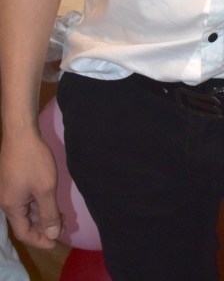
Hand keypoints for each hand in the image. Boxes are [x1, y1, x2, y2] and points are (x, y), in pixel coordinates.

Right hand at [0, 130, 62, 248]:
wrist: (20, 132)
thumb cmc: (33, 160)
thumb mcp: (45, 188)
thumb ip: (49, 213)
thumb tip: (53, 234)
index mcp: (11, 207)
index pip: (24, 233)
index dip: (40, 241)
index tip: (57, 243)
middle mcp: (7, 201)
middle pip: (25, 222)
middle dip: (44, 227)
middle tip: (64, 227)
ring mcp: (9, 190)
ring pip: (26, 210)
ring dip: (42, 215)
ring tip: (62, 216)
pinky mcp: (12, 180)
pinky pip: (25, 199)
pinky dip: (38, 204)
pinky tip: (51, 201)